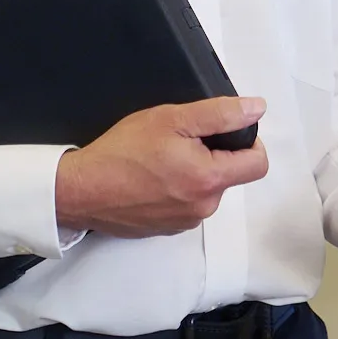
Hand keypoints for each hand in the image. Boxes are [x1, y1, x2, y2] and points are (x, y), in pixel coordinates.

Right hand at [54, 96, 267, 236]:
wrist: (79, 190)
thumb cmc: (122, 152)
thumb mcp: (172, 119)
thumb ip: (219, 114)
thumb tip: (256, 109)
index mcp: (210, 180)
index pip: (258, 164)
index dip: (248, 141)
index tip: (224, 131)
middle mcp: (203, 208)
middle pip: (231, 175)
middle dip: (215, 155)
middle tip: (181, 140)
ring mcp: (184, 222)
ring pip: (207, 190)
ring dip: (195, 173)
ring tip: (162, 159)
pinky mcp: (166, 229)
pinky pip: (186, 204)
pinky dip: (177, 189)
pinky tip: (152, 178)